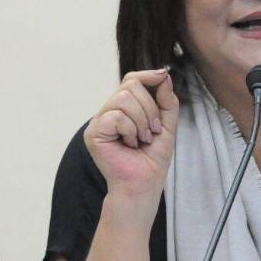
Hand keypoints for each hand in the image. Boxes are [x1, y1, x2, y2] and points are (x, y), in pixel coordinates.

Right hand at [84, 69, 179, 200]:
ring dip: (142, 121)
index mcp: (123, 109)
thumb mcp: (167, 126)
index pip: (131, 80)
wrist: (143, 185)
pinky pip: (117, 116)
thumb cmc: (152, 160)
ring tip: (142, 139)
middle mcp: (108, 112)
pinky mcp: (93, 133)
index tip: (163, 75)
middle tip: (152, 132)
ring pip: (123, 98)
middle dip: (150, 108)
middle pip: (130, 85)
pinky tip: (130, 144)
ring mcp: (98, 121)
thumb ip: (167, 102)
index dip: (147, 75)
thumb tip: (164, 75)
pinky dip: (131, 130)